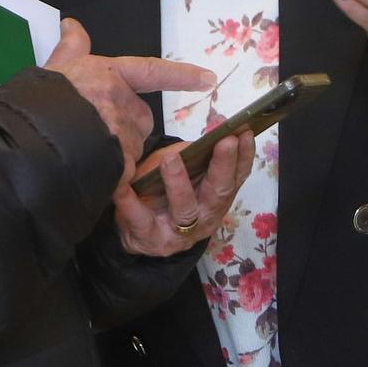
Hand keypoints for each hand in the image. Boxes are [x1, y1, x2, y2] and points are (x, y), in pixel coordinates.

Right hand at [44, 18, 213, 170]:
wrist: (31, 140)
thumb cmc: (40, 102)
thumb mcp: (55, 68)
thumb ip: (70, 48)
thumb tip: (71, 23)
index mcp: (110, 75)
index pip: (152, 71)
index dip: (181, 75)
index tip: (208, 79)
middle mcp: (123, 102)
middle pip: (139, 118)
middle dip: (124, 127)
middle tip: (94, 132)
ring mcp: (123, 133)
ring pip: (131, 147)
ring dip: (117, 153)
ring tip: (85, 153)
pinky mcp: (121, 162)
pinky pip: (123, 172)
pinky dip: (111, 176)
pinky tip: (90, 172)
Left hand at [114, 132, 254, 257]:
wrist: (138, 232)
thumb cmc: (164, 192)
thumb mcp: (184, 171)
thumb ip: (195, 155)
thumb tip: (209, 127)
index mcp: (217, 197)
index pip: (237, 177)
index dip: (244, 156)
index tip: (245, 132)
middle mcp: (206, 216)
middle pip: (219, 193)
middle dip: (224, 166)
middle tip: (226, 141)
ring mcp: (181, 233)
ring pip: (185, 209)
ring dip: (179, 183)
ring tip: (170, 159)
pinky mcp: (153, 239)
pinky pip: (141, 220)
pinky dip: (131, 203)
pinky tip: (122, 188)